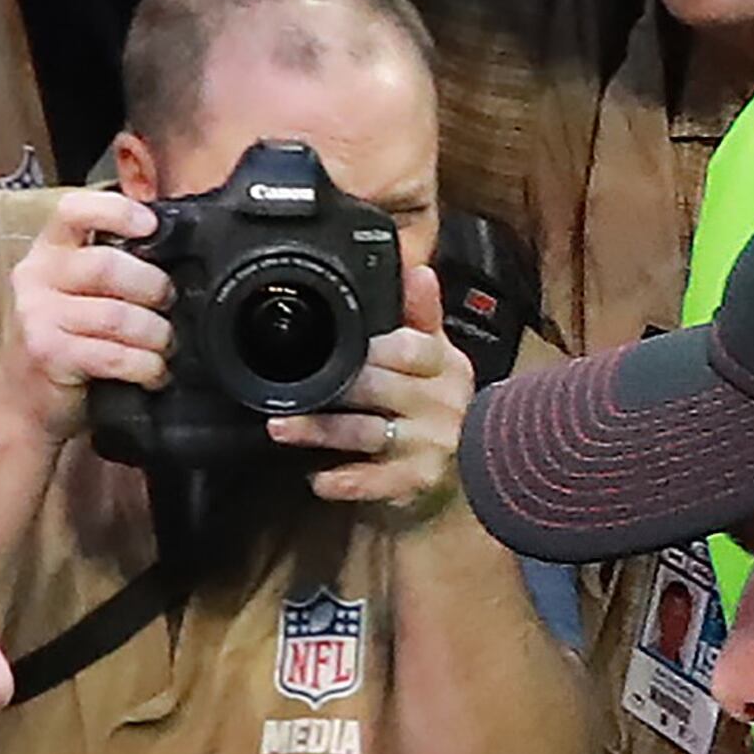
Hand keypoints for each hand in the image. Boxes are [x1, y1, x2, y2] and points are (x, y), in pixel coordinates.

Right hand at [1, 187, 172, 442]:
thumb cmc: (64, 342)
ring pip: (118, 315)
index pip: (75, 210)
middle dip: (154, 287)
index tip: (151, 225)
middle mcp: (37, 276)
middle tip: (168, 305)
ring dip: (155, 334)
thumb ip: (110, 268)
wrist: (25, 401)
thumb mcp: (78, 293)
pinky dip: (145, 366)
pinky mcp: (48, 353)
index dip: (117, 211)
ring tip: (164, 345)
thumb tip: (170, 253)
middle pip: (109, 265)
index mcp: (48, 250)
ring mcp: (38, 314)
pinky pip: (113, 355)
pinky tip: (153, 373)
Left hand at [271, 264, 471, 515]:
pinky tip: (318, 479)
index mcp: (445, 366)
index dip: (375, 345)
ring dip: (320, 430)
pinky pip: (374, 482)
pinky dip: (344, 481)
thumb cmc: (440, 405)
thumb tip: (417, 270)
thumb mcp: (440, 357)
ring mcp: (427, 446)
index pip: (410, 346)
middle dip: (333, 383)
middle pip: (377, 386)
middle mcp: (440, 405)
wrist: (474, 470)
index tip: (343, 341)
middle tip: (289, 381)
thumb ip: (422, 315)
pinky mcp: (414, 483)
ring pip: (365, 432)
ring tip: (280, 427)